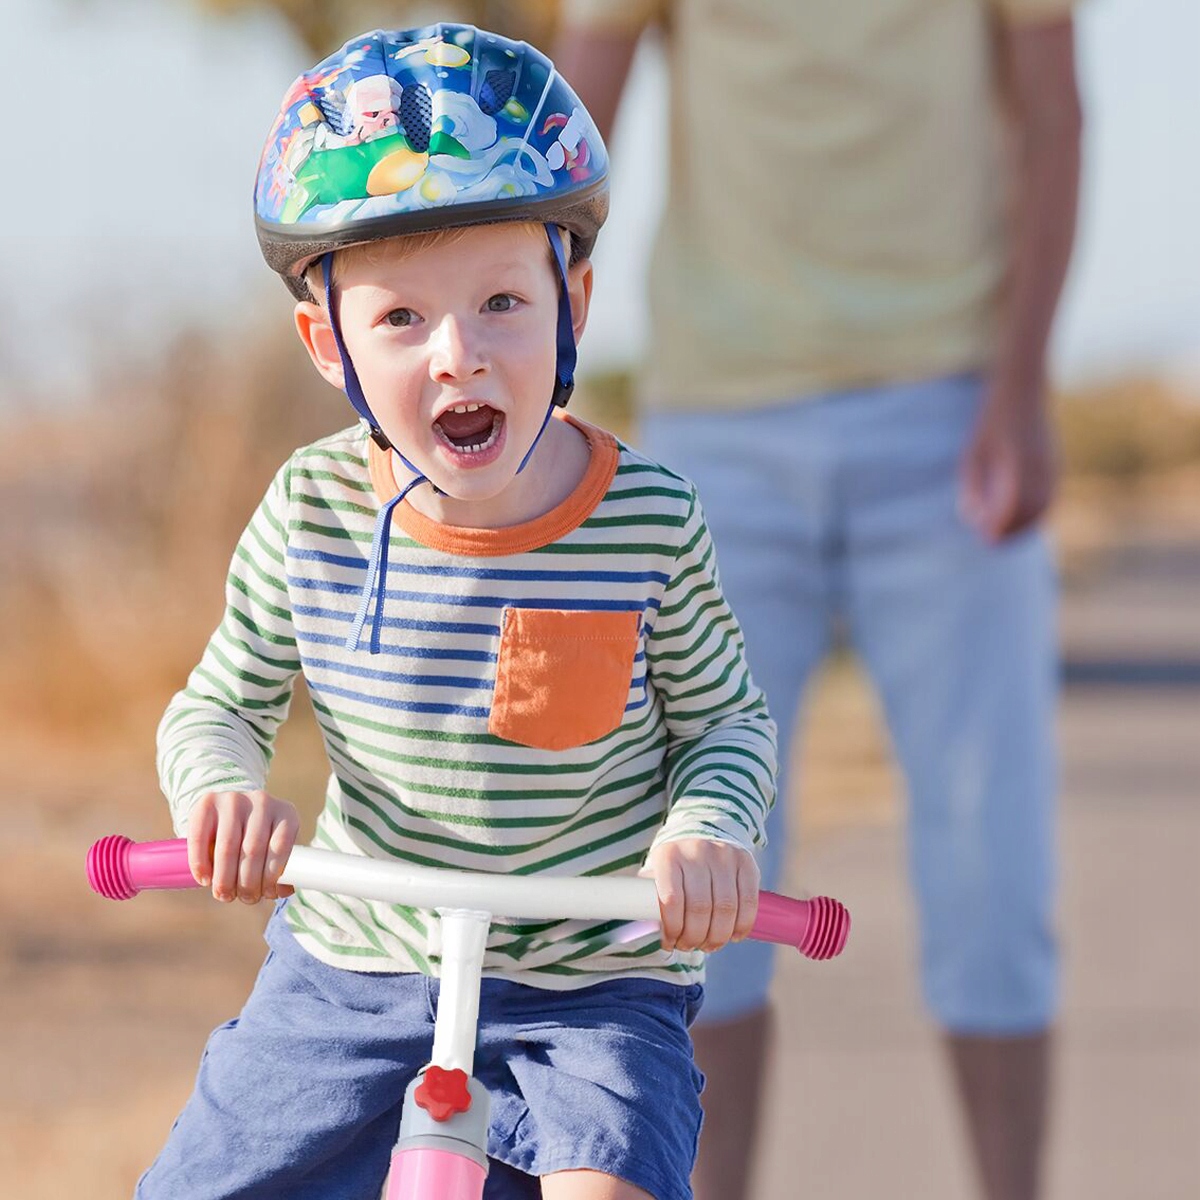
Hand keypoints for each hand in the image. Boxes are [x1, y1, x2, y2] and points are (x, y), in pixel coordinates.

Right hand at [187, 790, 299, 903]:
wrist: (230, 808)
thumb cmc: (257, 835)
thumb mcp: (274, 844)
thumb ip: (282, 866)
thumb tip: (284, 890)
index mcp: (285, 813)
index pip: (281, 846)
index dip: (272, 876)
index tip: (265, 894)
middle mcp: (262, 801)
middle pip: (253, 849)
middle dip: (248, 882)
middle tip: (244, 899)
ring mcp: (234, 800)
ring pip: (228, 846)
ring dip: (225, 878)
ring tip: (224, 894)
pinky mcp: (207, 803)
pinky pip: (200, 837)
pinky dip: (201, 863)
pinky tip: (205, 880)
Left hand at [643, 839, 759, 952]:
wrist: (703, 838)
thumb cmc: (676, 869)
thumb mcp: (656, 876)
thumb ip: (648, 901)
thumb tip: (642, 933)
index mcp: (669, 856)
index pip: (672, 900)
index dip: (673, 928)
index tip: (671, 942)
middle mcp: (697, 851)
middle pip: (700, 908)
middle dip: (695, 937)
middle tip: (690, 947)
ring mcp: (724, 855)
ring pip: (726, 908)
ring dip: (718, 936)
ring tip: (709, 945)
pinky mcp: (746, 862)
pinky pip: (748, 902)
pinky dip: (742, 926)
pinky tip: (733, 936)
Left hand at [958, 380, 1058, 542]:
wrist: (1023, 391)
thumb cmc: (991, 423)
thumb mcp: (973, 454)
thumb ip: (973, 486)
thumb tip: (973, 518)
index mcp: (1017, 460)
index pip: (1012, 503)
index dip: (1000, 524)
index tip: (986, 538)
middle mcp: (1039, 464)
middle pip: (1030, 510)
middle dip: (1011, 530)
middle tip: (992, 542)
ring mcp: (1051, 464)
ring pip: (1043, 506)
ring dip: (1024, 525)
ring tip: (1004, 536)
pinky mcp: (1055, 464)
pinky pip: (1049, 496)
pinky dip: (1036, 513)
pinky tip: (1020, 520)